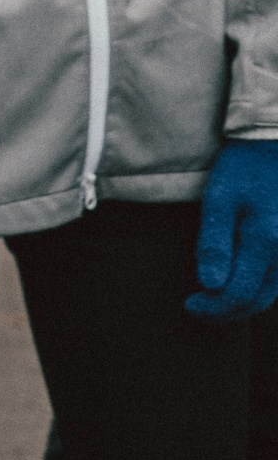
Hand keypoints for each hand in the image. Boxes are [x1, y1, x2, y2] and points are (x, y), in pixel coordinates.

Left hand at [189, 141, 277, 318]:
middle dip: (226, 311)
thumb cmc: (244, 170)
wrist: (276, 148)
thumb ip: (214, 244)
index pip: (239, 293)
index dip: (213, 307)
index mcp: (266, 241)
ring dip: (243, 303)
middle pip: (258, 300)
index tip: (190, 306)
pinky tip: (237, 284)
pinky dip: (258, 290)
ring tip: (214, 302)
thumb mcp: (218, 199)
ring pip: (272, 294)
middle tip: (199, 310)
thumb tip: (210, 286)